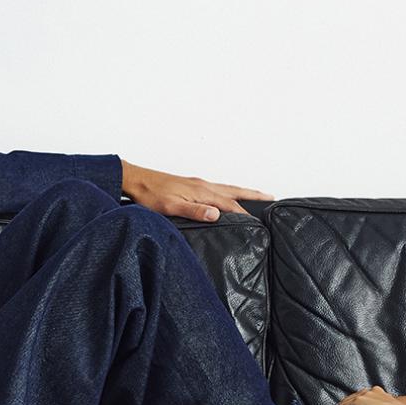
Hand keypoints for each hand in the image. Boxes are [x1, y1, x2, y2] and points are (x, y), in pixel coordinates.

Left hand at [119, 160, 272, 221]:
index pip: (230, 205)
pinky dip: (228, 192)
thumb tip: (217, 215)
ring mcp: (198, 184)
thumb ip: (194, 211)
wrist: (135, 180)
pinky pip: (217, 188)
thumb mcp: (171, 207)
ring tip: (255, 195)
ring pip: (226, 188)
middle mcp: (203, 185)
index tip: (258, 223)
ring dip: (242, 192)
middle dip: (253, 195)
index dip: (244, 215)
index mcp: (202, 191)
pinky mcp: (191, 185)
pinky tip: (225, 197)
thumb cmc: (150, 195)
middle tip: (270, 197)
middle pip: (234, 191)